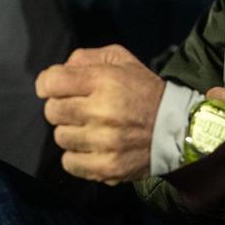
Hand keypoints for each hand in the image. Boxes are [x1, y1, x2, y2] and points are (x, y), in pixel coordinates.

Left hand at [35, 45, 165, 184]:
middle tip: (77, 108)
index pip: (51, 82)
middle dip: (61, 107)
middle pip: (52, 111)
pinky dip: (76, 156)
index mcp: (104, 80)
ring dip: (71, 132)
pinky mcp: (107, 167)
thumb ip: (86, 58)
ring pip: (60, 137)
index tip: (54, 87)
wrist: (177, 127)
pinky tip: (91, 147)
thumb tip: (57, 72)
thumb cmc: (142, 90)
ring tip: (89, 128)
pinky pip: (69, 163)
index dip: (47, 84)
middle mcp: (102, 111)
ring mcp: (104, 142)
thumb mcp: (120, 60)